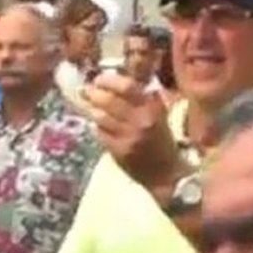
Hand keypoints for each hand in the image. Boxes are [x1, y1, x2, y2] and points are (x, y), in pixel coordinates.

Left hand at [82, 73, 179, 197]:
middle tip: (86, 91)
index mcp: (152, 108)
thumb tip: (117, 80)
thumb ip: (142, 97)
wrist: (165, 173)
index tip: (98, 79)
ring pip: (101, 117)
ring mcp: (129, 137)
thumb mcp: (158, 114)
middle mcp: (141, 121)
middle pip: (109, 101)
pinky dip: (96, 127)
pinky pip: (100, 133)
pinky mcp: (120, 152)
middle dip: (93, 94)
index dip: (109, 80)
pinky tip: (98, 126)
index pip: (127, 86)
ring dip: (92, 110)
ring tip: (90, 107)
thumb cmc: (160, 139)